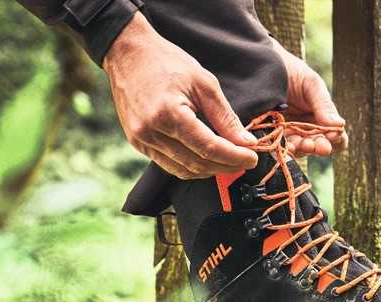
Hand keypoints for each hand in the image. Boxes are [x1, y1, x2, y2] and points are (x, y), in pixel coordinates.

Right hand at [103, 13, 257, 178]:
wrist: (127, 54)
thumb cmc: (166, 63)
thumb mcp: (204, 84)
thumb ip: (225, 117)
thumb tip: (246, 142)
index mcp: (168, 114)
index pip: (209, 148)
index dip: (234, 157)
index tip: (252, 158)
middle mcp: (150, 132)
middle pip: (197, 163)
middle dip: (226, 165)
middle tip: (245, 161)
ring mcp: (141, 140)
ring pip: (183, 170)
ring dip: (210, 170)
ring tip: (230, 161)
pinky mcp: (137, 143)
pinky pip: (169, 165)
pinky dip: (192, 166)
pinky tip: (207, 159)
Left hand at [272, 41, 348, 157]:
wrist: (262, 63)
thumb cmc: (291, 72)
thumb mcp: (310, 84)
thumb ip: (324, 104)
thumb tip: (340, 125)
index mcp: (322, 118)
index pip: (336, 136)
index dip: (337, 139)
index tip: (333, 135)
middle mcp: (307, 129)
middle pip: (318, 146)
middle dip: (318, 147)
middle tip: (314, 144)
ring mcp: (289, 134)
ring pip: (300, 149)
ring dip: (302, 149)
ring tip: (300, 144)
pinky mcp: (271, 135)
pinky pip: (279, 147)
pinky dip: (283, 148)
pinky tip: (285, 145)